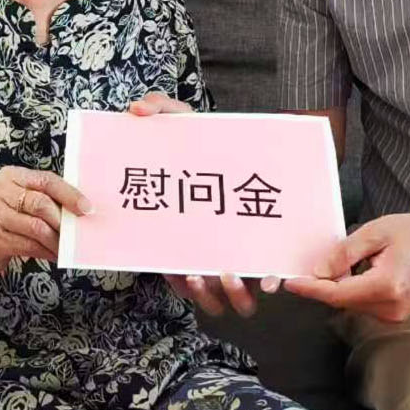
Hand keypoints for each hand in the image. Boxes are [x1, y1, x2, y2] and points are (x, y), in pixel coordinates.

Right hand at [0, 166, 91, 275]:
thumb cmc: (5, 217)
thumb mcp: (20, 200)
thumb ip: (44, 198)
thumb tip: (79, 209)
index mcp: (11, 176)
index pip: (46, 180)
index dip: (69, 194)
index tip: (87, 208)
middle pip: (40, 203)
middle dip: (62, 220)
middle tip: (76, 232)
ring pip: (36, 227)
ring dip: (56, 240)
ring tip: (67, 247)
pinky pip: (27, 245)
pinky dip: (46, 252)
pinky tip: (54, 255)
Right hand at [125, 92, 277, 312]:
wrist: (243, 145)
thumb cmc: (204, 140)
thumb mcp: (181, 120)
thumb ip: (159, 109)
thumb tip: (137, 110)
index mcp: (186, 238)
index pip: (178, 275)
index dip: (182, 283)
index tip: (186, 271)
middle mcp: (210, 254)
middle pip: (207, 296)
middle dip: (206, 294)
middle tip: (200, 273)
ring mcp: (239, 256)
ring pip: (237, 300)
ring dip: (235, 296)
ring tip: (230, 273)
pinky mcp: (264, 253)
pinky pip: (266, 284)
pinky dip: (267, 285)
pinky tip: (272, 275)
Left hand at [284, 212, 409, 323]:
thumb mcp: (375, 232)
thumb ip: (344, 253)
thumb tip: (318, 271)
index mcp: (386, 286)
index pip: (337, 294)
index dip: (311, 288)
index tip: (291, 283)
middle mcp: (391, 307)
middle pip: (342, 301)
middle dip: (325, 284)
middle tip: (314, 264)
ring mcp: (395, 315)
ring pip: (352, 304)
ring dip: (341, 286)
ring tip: (354, 260)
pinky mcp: (396, 315)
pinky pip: (364, 304)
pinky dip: (354, 289)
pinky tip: (362, 270)